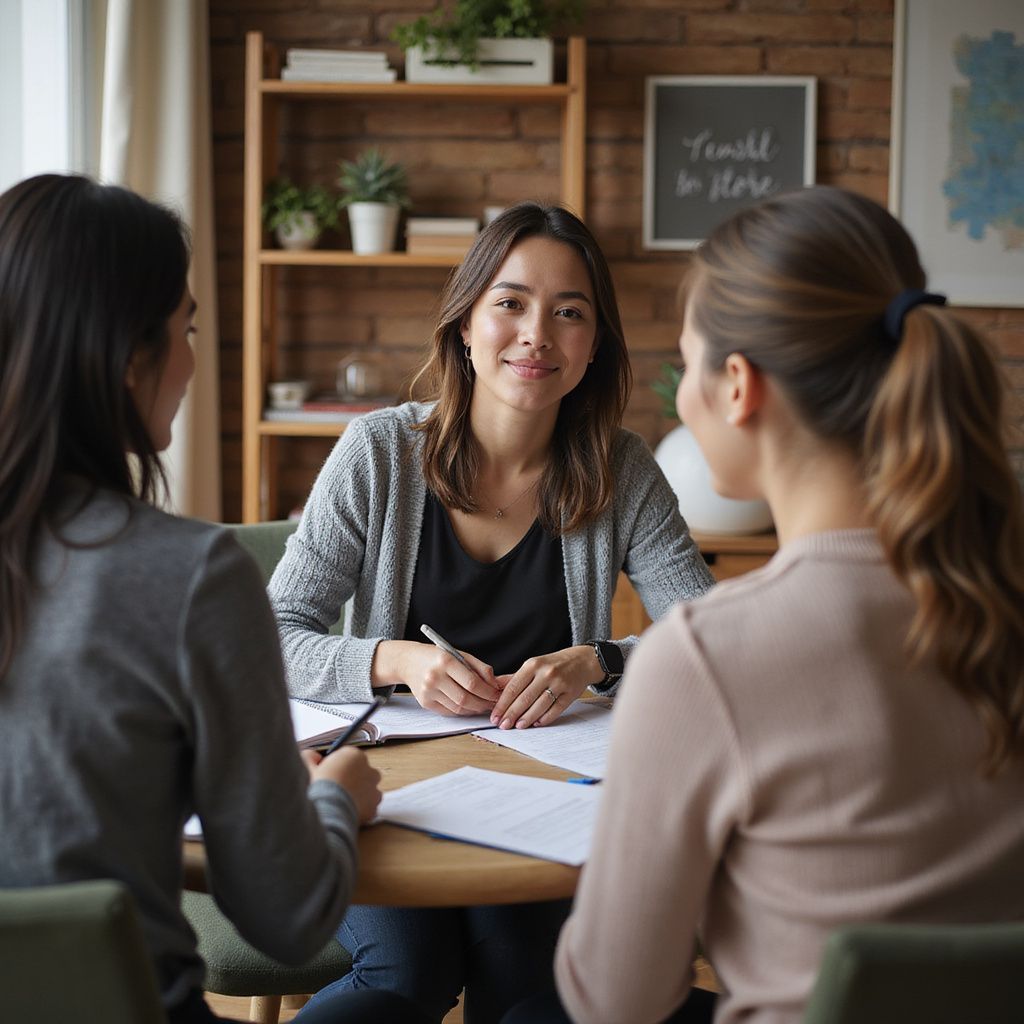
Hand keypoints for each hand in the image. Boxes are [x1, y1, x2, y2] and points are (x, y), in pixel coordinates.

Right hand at [302, 747, 381, 823]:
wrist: (327, 810)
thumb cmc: (317, 787)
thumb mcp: (305, 766)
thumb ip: (310, 757)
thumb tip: (314, 757)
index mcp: (354, 755)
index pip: (348, 758)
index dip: (337, 767)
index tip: (328, 775)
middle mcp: (369, 769)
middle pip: (361, 772)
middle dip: (351, 779)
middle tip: (334, 789)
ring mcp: (373, 789)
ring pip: (367, 790)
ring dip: (357, 794)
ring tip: (340, 802)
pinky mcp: (374, 806)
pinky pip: (368, 807)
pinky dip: (359, 810)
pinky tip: (346, 812)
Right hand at [372, 639, 500, 715]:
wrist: (409, 661)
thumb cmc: (437, 657)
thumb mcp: (459, 655)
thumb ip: (480, 668)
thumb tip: (495, 685)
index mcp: (445, 661)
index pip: (472, 683)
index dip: (488, 692)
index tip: (497, 695)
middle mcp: (435, 677)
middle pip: (465, 699)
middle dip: (483, 704)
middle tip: (493, 704)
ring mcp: (428, 691)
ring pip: (458, 708)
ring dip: (474, 709)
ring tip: (484, 705)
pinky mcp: (425, 702)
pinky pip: (449, 711)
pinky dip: (462, 711)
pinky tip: (470, 707)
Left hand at [490, 645, 602, 728]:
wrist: (581, 661)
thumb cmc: (553, 665)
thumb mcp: (533, 666)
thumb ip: (513, 678)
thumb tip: (493, 689)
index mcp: (533, 665)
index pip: (513, 687)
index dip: (502, 704)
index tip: (495, 716)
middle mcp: (546, 673)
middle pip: (525, 698)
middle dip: (511, 714)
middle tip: (503, 725)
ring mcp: (559, 684)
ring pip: (540, 705)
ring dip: (527, 718)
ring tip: (518, 726)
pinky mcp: (570, 694)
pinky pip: (556, 709)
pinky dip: (545, 718)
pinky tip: (537, 723)